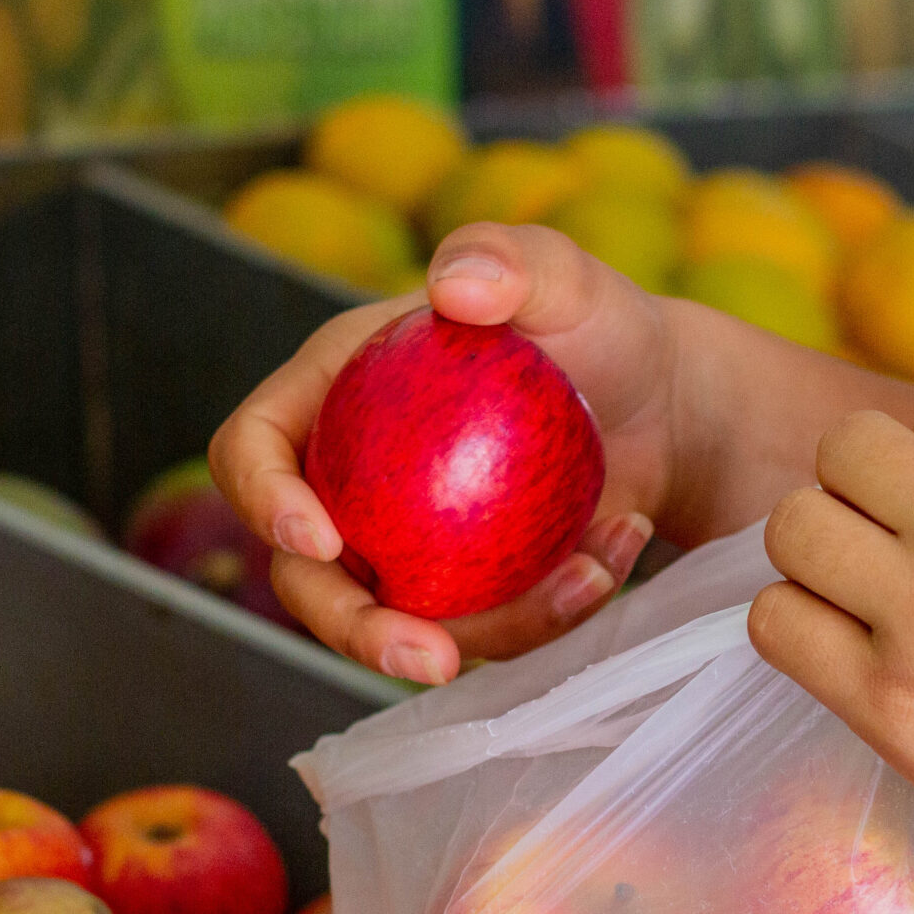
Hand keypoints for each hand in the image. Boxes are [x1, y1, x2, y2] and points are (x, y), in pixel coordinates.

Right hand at [210, 224, 678, 684]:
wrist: (659, 404)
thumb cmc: (597, 324)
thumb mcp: (564, 276)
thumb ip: (510, 255)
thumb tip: (453, 284)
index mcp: (331, 393)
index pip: (254, 450)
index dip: (263, 500)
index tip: (322, 538)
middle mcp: (349, 479)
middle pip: (305, 575)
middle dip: (351, 630)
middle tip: (431, 658)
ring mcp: (403, 546)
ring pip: (395, 622)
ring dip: (483, 633)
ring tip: (583, 582)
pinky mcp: (462, 591)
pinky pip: (482, 630)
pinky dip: (545, 615)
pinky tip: (605, 565)